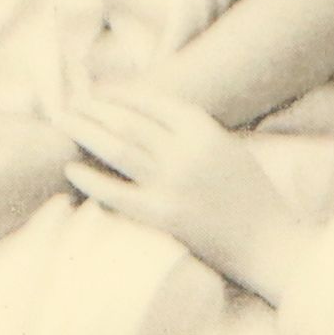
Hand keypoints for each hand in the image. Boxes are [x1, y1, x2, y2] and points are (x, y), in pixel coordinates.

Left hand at [64, 89, 305, 299]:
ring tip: (64, 122)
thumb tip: (148, 119)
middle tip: (71, 103)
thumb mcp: (228, 150)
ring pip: (118, 149)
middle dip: (96, 108)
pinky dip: (90, 180)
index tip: (101, 90)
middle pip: (129, 121)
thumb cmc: (251, 198)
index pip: (153, 102)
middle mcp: (186, 153)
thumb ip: (193, 133)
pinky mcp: (163, 216)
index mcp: (206, 131)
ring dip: (86, 132)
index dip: (122, 94)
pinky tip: (69, 169)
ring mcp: (173, 184)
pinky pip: (117, 194)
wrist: (270, 244)